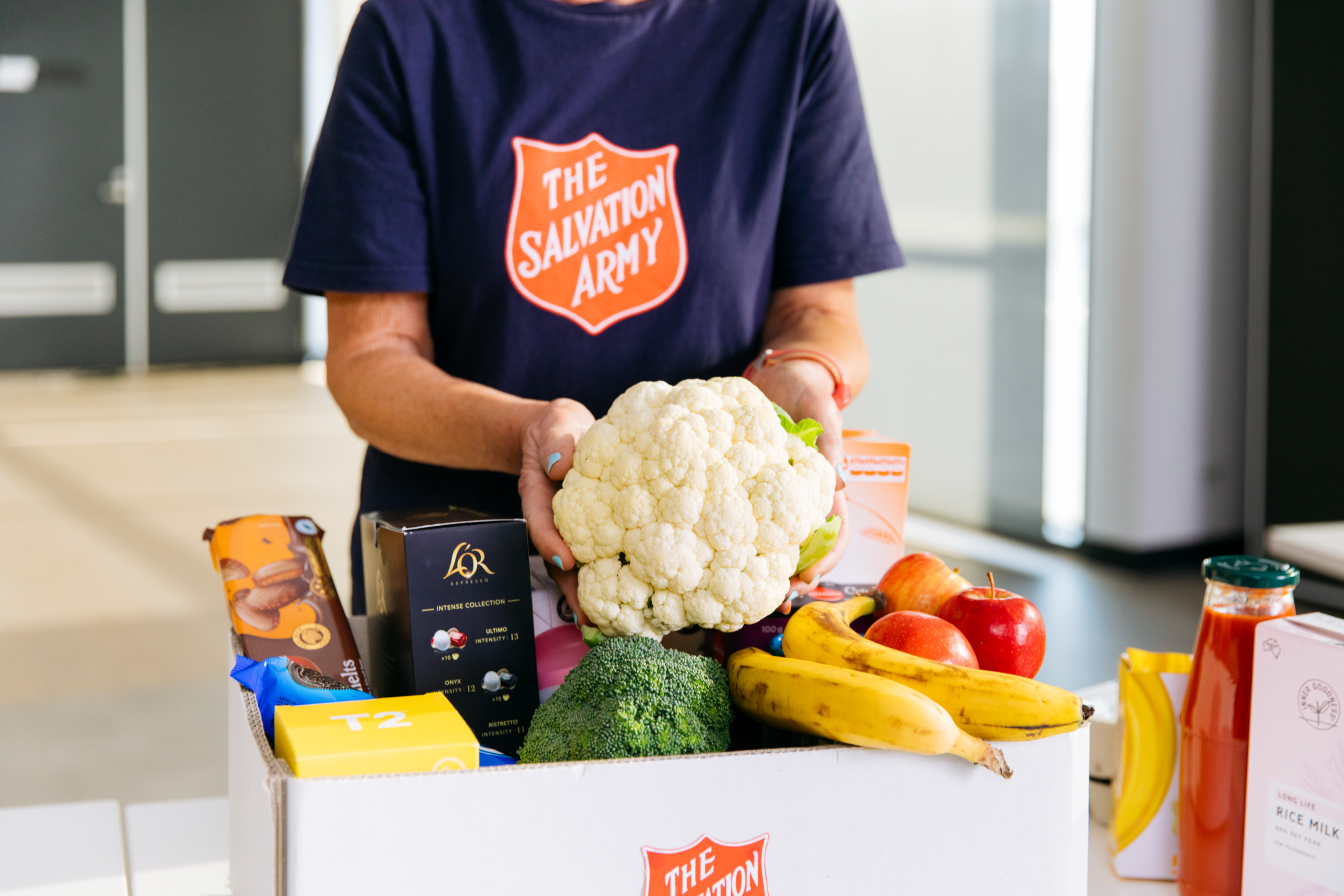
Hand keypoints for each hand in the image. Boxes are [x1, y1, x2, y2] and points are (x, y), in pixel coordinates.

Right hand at [517, 398, 594, 624]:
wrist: (564, 433)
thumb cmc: (558, 428)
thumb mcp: (554, 423)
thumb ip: (556, 440)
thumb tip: (561, 465)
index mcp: (540, 494)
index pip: (541, 521)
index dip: (551, 543)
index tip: (566, 560)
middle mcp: (555, 518)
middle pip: (559, 558)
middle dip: (572, 589)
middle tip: (589, 617)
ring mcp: (574, 529)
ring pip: (578, 566)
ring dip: (591, 594)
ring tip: (608, 624)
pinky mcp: (594, 533)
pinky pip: (599, 557)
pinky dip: (608, 578)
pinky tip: (627, 600)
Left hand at [747, 359, 850, 608]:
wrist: (779, 372)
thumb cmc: (807, 391)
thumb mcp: (824, 413)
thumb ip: (830, 447)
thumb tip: (837, 485)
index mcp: (822, 489)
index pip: (834, 536)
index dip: (825, 562)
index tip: (806, 579)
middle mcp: (795, 500)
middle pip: (800, 552)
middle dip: (789, 581)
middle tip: (772, 601)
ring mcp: (767, 497)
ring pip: (766, 543)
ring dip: (758, 570)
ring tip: (741, 594)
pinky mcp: (740, 486)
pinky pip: (735, 518)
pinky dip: (727, 540)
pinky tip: (707, 555)